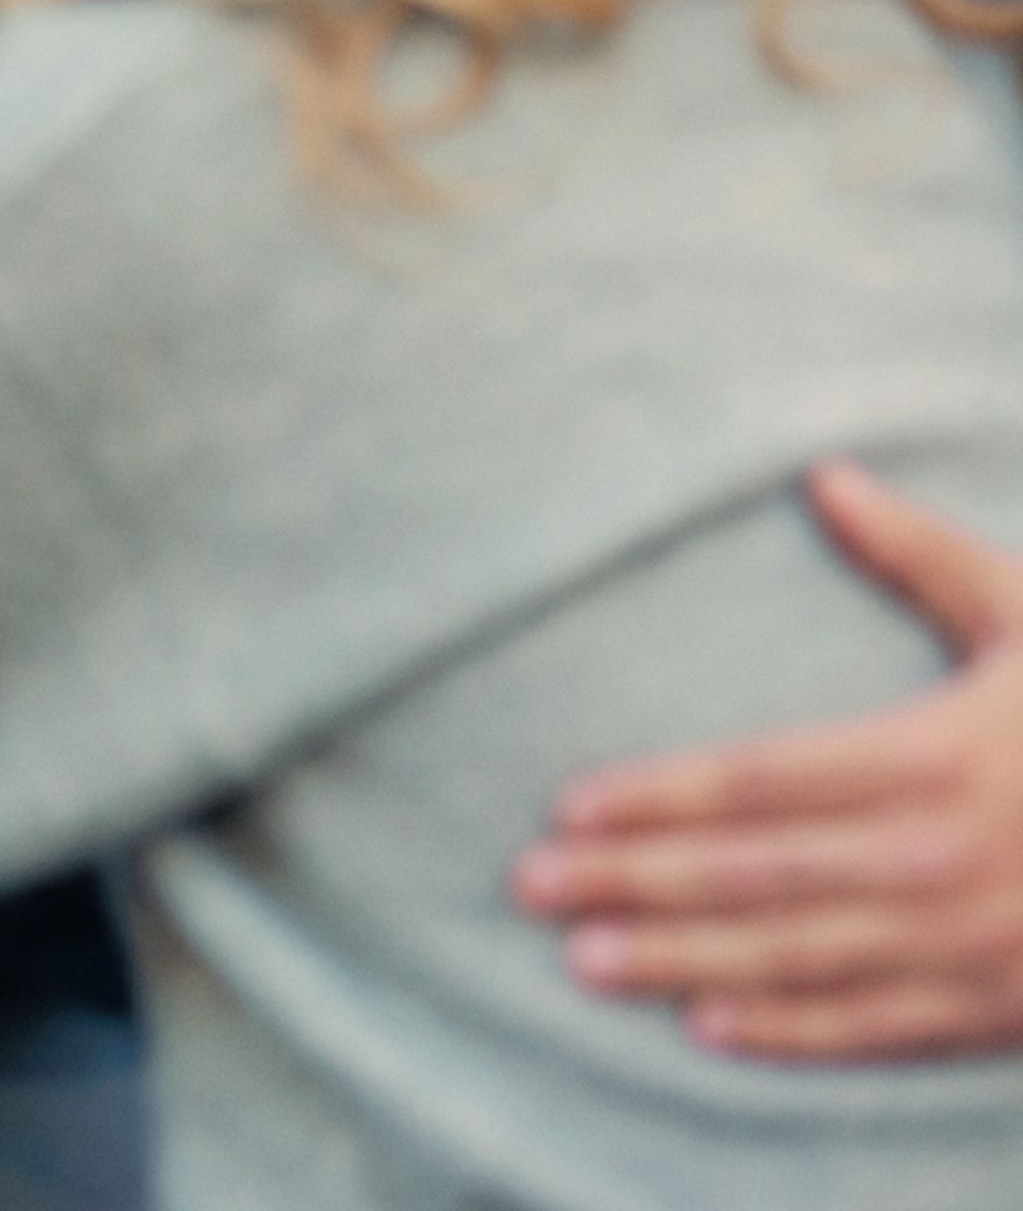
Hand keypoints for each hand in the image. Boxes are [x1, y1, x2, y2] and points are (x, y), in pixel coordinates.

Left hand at [514, 462, 1022, 1058]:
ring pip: (802, 957)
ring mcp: (979, 944)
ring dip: (684, 961)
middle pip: (758, 872)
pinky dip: (792, 1033)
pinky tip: (708, 1028)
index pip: (763, 780)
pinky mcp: (1008, 1009)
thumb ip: (924, 556)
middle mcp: (946, 857)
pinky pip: (882, 1028)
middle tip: (531, 887)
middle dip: (636, 881)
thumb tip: (825, 474)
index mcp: (940, 755)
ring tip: (586, 960)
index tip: (569, 806)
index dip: (660, 795)